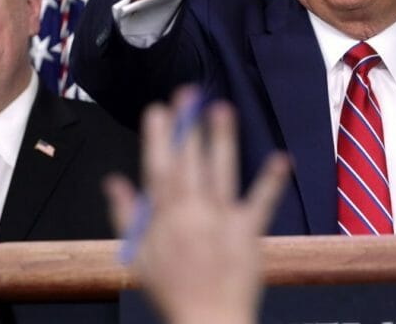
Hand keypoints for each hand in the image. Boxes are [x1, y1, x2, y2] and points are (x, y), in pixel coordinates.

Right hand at [105, 87, 289, 323]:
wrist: (208, 321)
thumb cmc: (171, 290)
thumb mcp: (137, 256)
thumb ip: (127, 216)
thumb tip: (114, 182)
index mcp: (165, 218)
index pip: (158, 169)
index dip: (158, 138)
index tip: (157, 109)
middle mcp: (192, 213)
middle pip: (189, 163)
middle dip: (187, 127)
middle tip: (188, 93)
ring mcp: (222, 220)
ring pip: (221, 172)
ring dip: (222, 140)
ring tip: (222, 109)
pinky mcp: (249, 231)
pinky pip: (261, 202)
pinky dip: (270, 181)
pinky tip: (281, 158)